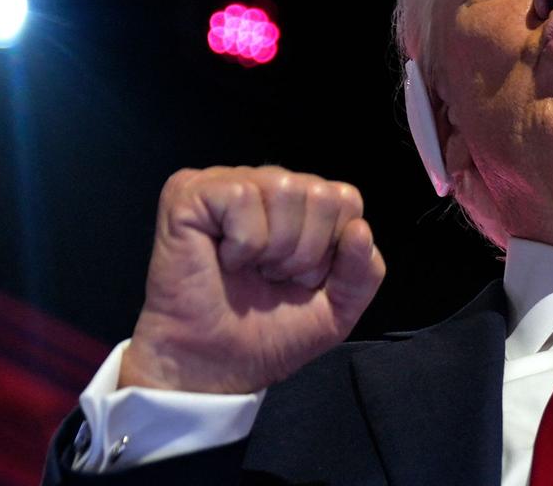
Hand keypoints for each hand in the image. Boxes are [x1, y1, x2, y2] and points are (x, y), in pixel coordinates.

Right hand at [119, 166, 384, 393]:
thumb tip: (360, 229)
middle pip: (320, 193)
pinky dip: (243, 242)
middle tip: (273, 276)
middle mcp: (266, 185)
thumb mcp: (339, 308)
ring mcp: (226, 184)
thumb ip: (363, 271)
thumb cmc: (269, 335)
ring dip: (275, 247)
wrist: (215, 367)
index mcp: (301, 206)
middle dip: (306, 251)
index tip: (302, 279)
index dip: (332, 248)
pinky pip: (241, 196)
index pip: (345, 198)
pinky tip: (225, 259)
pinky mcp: (188, 192)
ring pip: (283, 188)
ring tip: (252, 269)